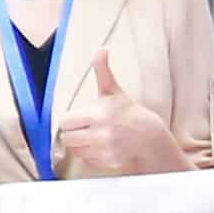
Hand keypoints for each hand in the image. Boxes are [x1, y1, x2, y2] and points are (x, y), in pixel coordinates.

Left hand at [59, 49, 185, 178]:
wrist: (148, 134)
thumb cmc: (126, 110)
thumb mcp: (112, 90)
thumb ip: (102, 70)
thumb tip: (102, 49)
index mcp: (98, 115)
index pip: (65, 122)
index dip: (69, 120)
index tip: (78, 118)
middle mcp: (101, 134)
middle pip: (68, 139)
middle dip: (73, 133)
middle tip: (84, 128)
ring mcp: (105, 150)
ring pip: (76, 151)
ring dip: (80, 145)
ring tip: (93, 136)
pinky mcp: (109, 162)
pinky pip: (87, 161)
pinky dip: (90, 155)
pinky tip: (100, 146)